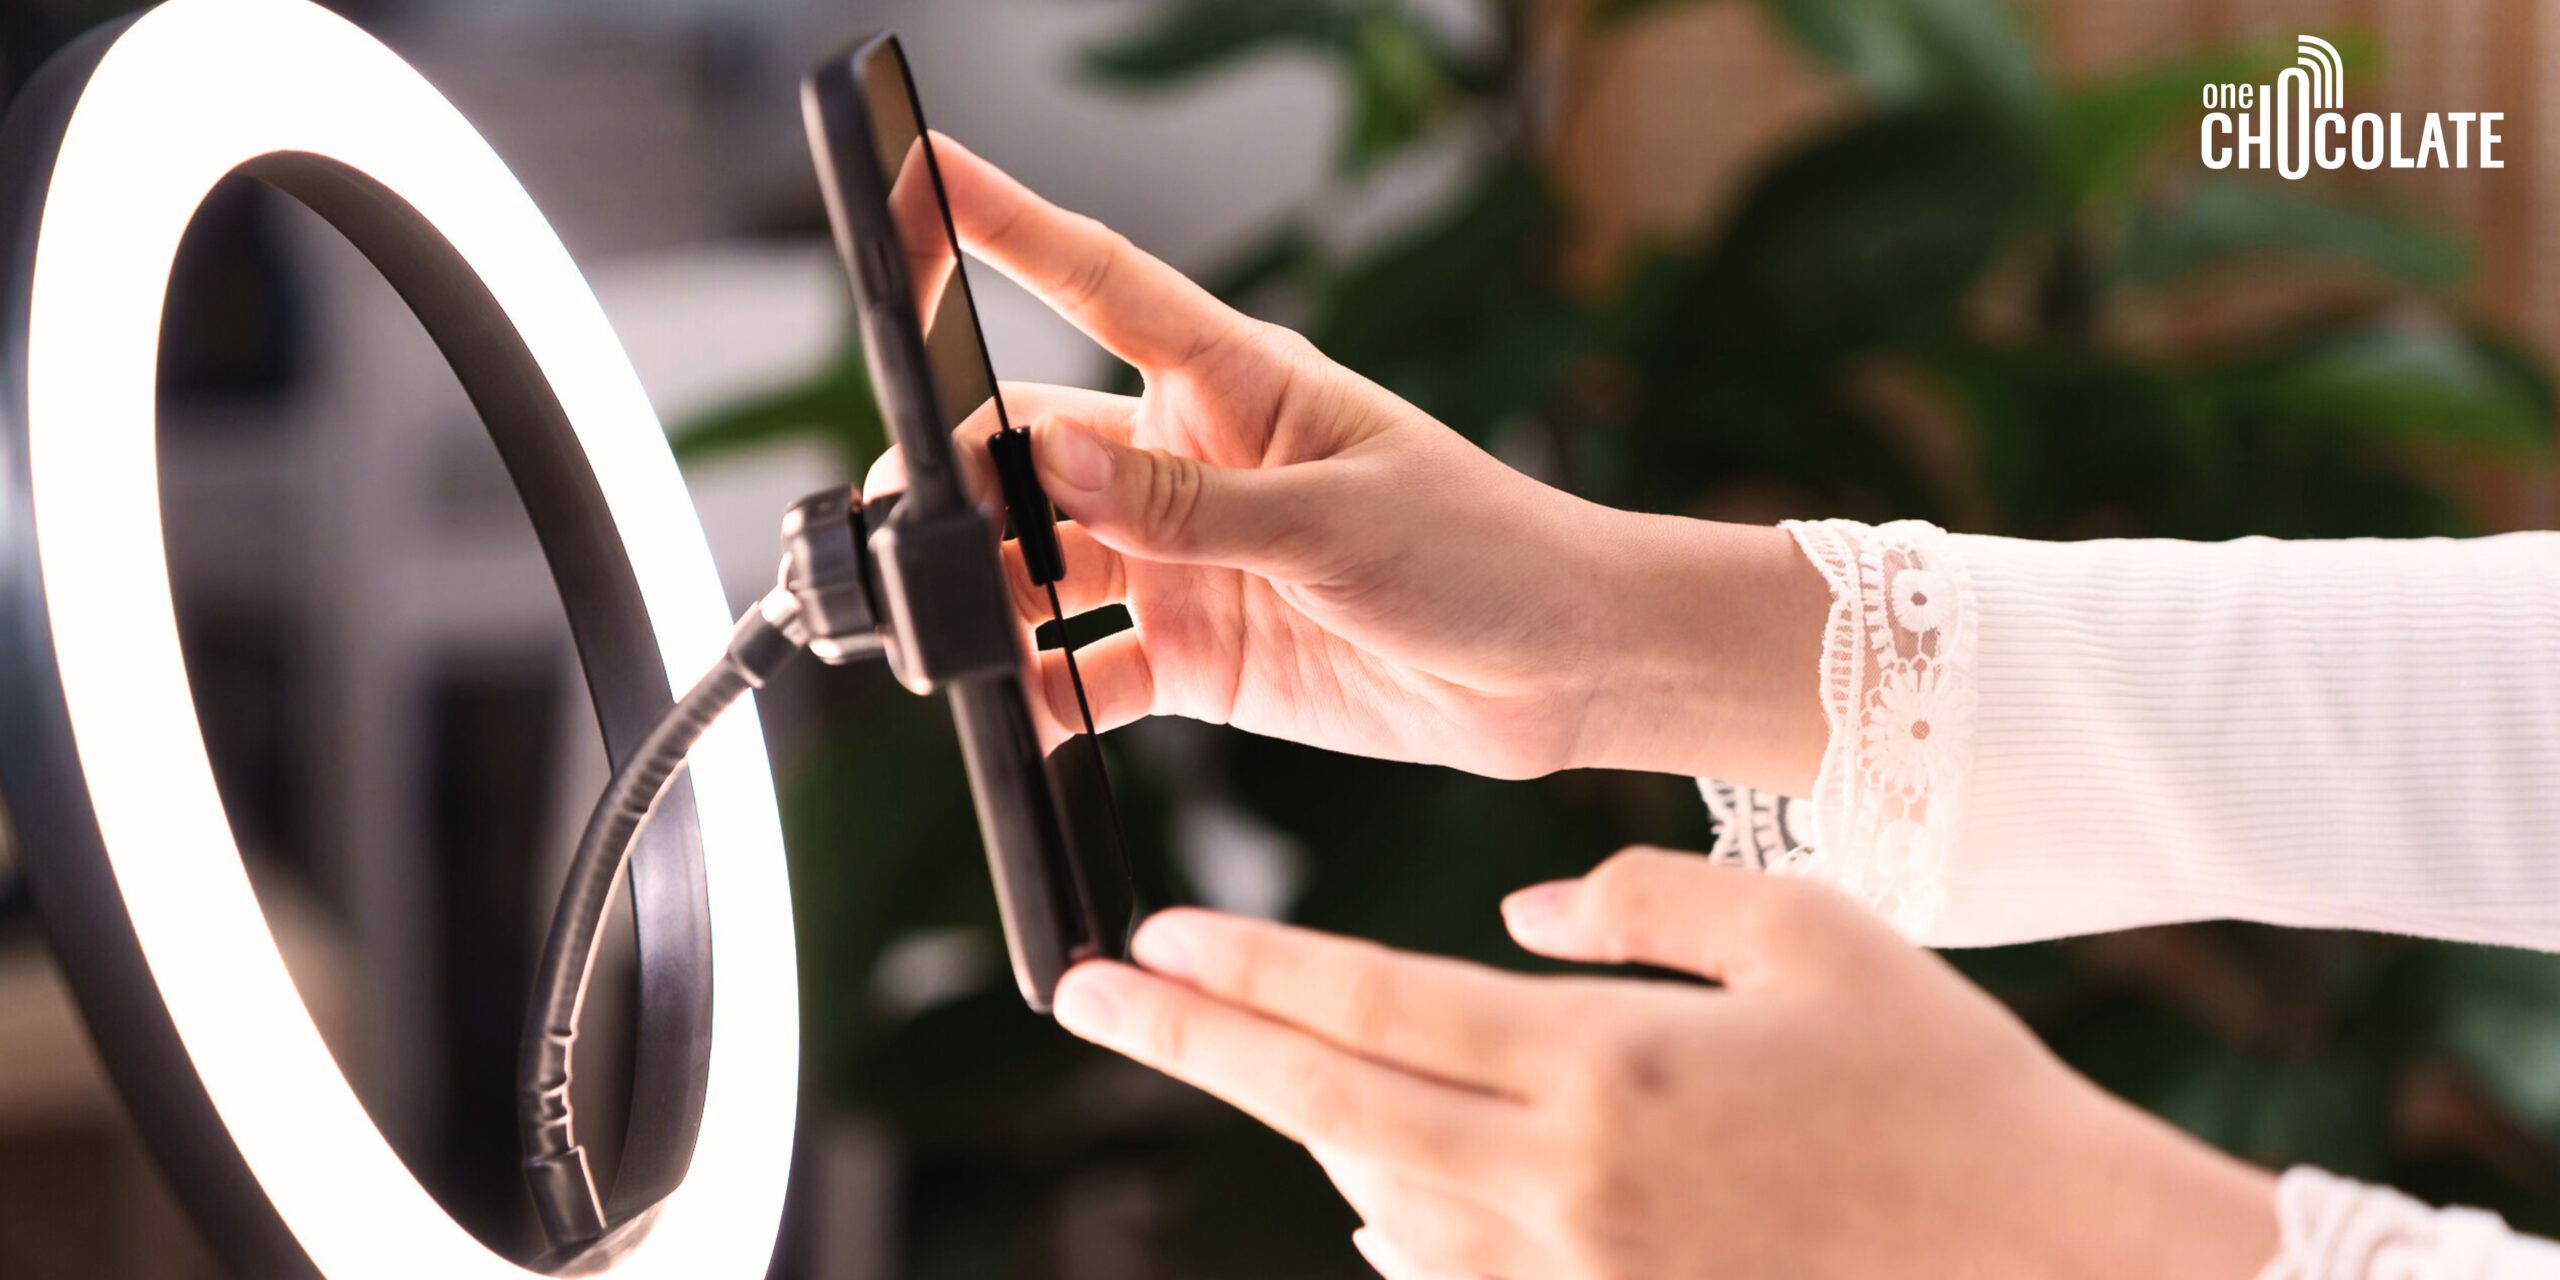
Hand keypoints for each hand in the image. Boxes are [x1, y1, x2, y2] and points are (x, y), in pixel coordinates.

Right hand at [871, 137, 1828, 787]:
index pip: (1099, 285)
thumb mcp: (1333, 518)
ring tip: (949, 625)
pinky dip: (1046, 694)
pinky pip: (1090, 670)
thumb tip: (1054, 465)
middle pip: (1040, 449)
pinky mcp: (1196, 655)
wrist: (1555, 670)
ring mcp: (1187, 561)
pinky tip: (1018, 709)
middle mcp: (1193, 466)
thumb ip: (1186, 504)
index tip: (917, 176)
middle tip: (914, 511)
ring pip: (1047, 564)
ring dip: (993, 594)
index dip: (1004, 226)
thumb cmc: (1483, 548)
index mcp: (1236, 385)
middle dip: (965, 474)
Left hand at [1048, 851, 2277, 1278]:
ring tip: (1235, 1050)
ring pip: (1377, 1194)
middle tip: (1092, 994)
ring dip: (1299, 1120)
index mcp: (1605, 1066)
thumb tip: (1516, 909)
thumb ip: (1640, 898)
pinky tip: (1367, 1179)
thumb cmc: (1948, 1081)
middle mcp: (1565, 1185)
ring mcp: (1579, 1274)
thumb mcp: (1808, 928)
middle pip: (1330, 1104)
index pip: (1372, 1003)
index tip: (1150, 939)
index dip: (1248, 968)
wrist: (2057, 1263)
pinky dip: (1393, 1214)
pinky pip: (1453, 1270)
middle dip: (1198, 1043)